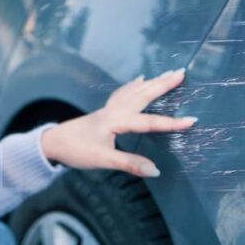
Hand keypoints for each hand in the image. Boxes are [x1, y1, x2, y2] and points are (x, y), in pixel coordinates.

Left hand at [40, 69, 195, 176]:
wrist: (51, 142)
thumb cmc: (76, 150)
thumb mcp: (102, 160)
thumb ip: (129, 163)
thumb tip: (155, 171)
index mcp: (116, 122)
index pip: (148, 122)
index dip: (171, 123)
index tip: (192, 121)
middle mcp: (114, 111)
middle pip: (142, 95)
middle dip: (163, 85)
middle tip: (181, 73)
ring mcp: (108, 109)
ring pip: (134, 91)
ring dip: (151, 83)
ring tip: (167, 74)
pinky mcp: (104, 111)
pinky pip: (123, 93)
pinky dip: (133, 86)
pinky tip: (139, 80)